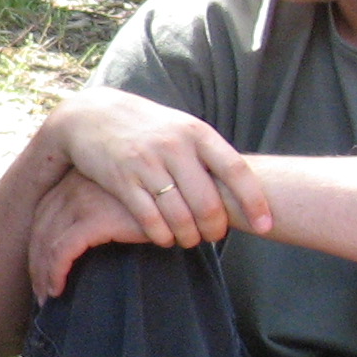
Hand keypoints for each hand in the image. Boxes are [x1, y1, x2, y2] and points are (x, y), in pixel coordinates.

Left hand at [27, 169, 155, 299]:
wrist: (186, 198)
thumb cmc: (159, 206)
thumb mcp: (119, 205)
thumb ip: (98, 215)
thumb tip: (77, 248)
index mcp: (76, 181)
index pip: (44, 217)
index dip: (38, 246)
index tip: (40, 272)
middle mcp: (73, 186)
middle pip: (41, 229)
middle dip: (36, 263)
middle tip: (40, 292)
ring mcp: (82, 199)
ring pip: (47, 242)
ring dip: (43, 272)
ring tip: (48, 297)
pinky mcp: (95, 217)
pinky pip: (63, 249)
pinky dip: (56, 271)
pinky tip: (58, 289)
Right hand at [42, 88, 270, 247]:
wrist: (90, 115)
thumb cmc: (145, 127)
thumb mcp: (181, 128)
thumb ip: (208, 153)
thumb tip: (243, 186)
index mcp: (197, 133)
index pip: (236, 171)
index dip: (255, 202)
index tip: (266, 226)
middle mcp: (174, 147)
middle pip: (208, 201)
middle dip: (215, 227)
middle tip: (214, 237)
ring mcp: (146, 163)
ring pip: (179, 214)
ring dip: (188, 236)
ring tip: (190, 241)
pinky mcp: (121, 179)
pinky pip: (149, 217)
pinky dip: (161, 235)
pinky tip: (164, 238)